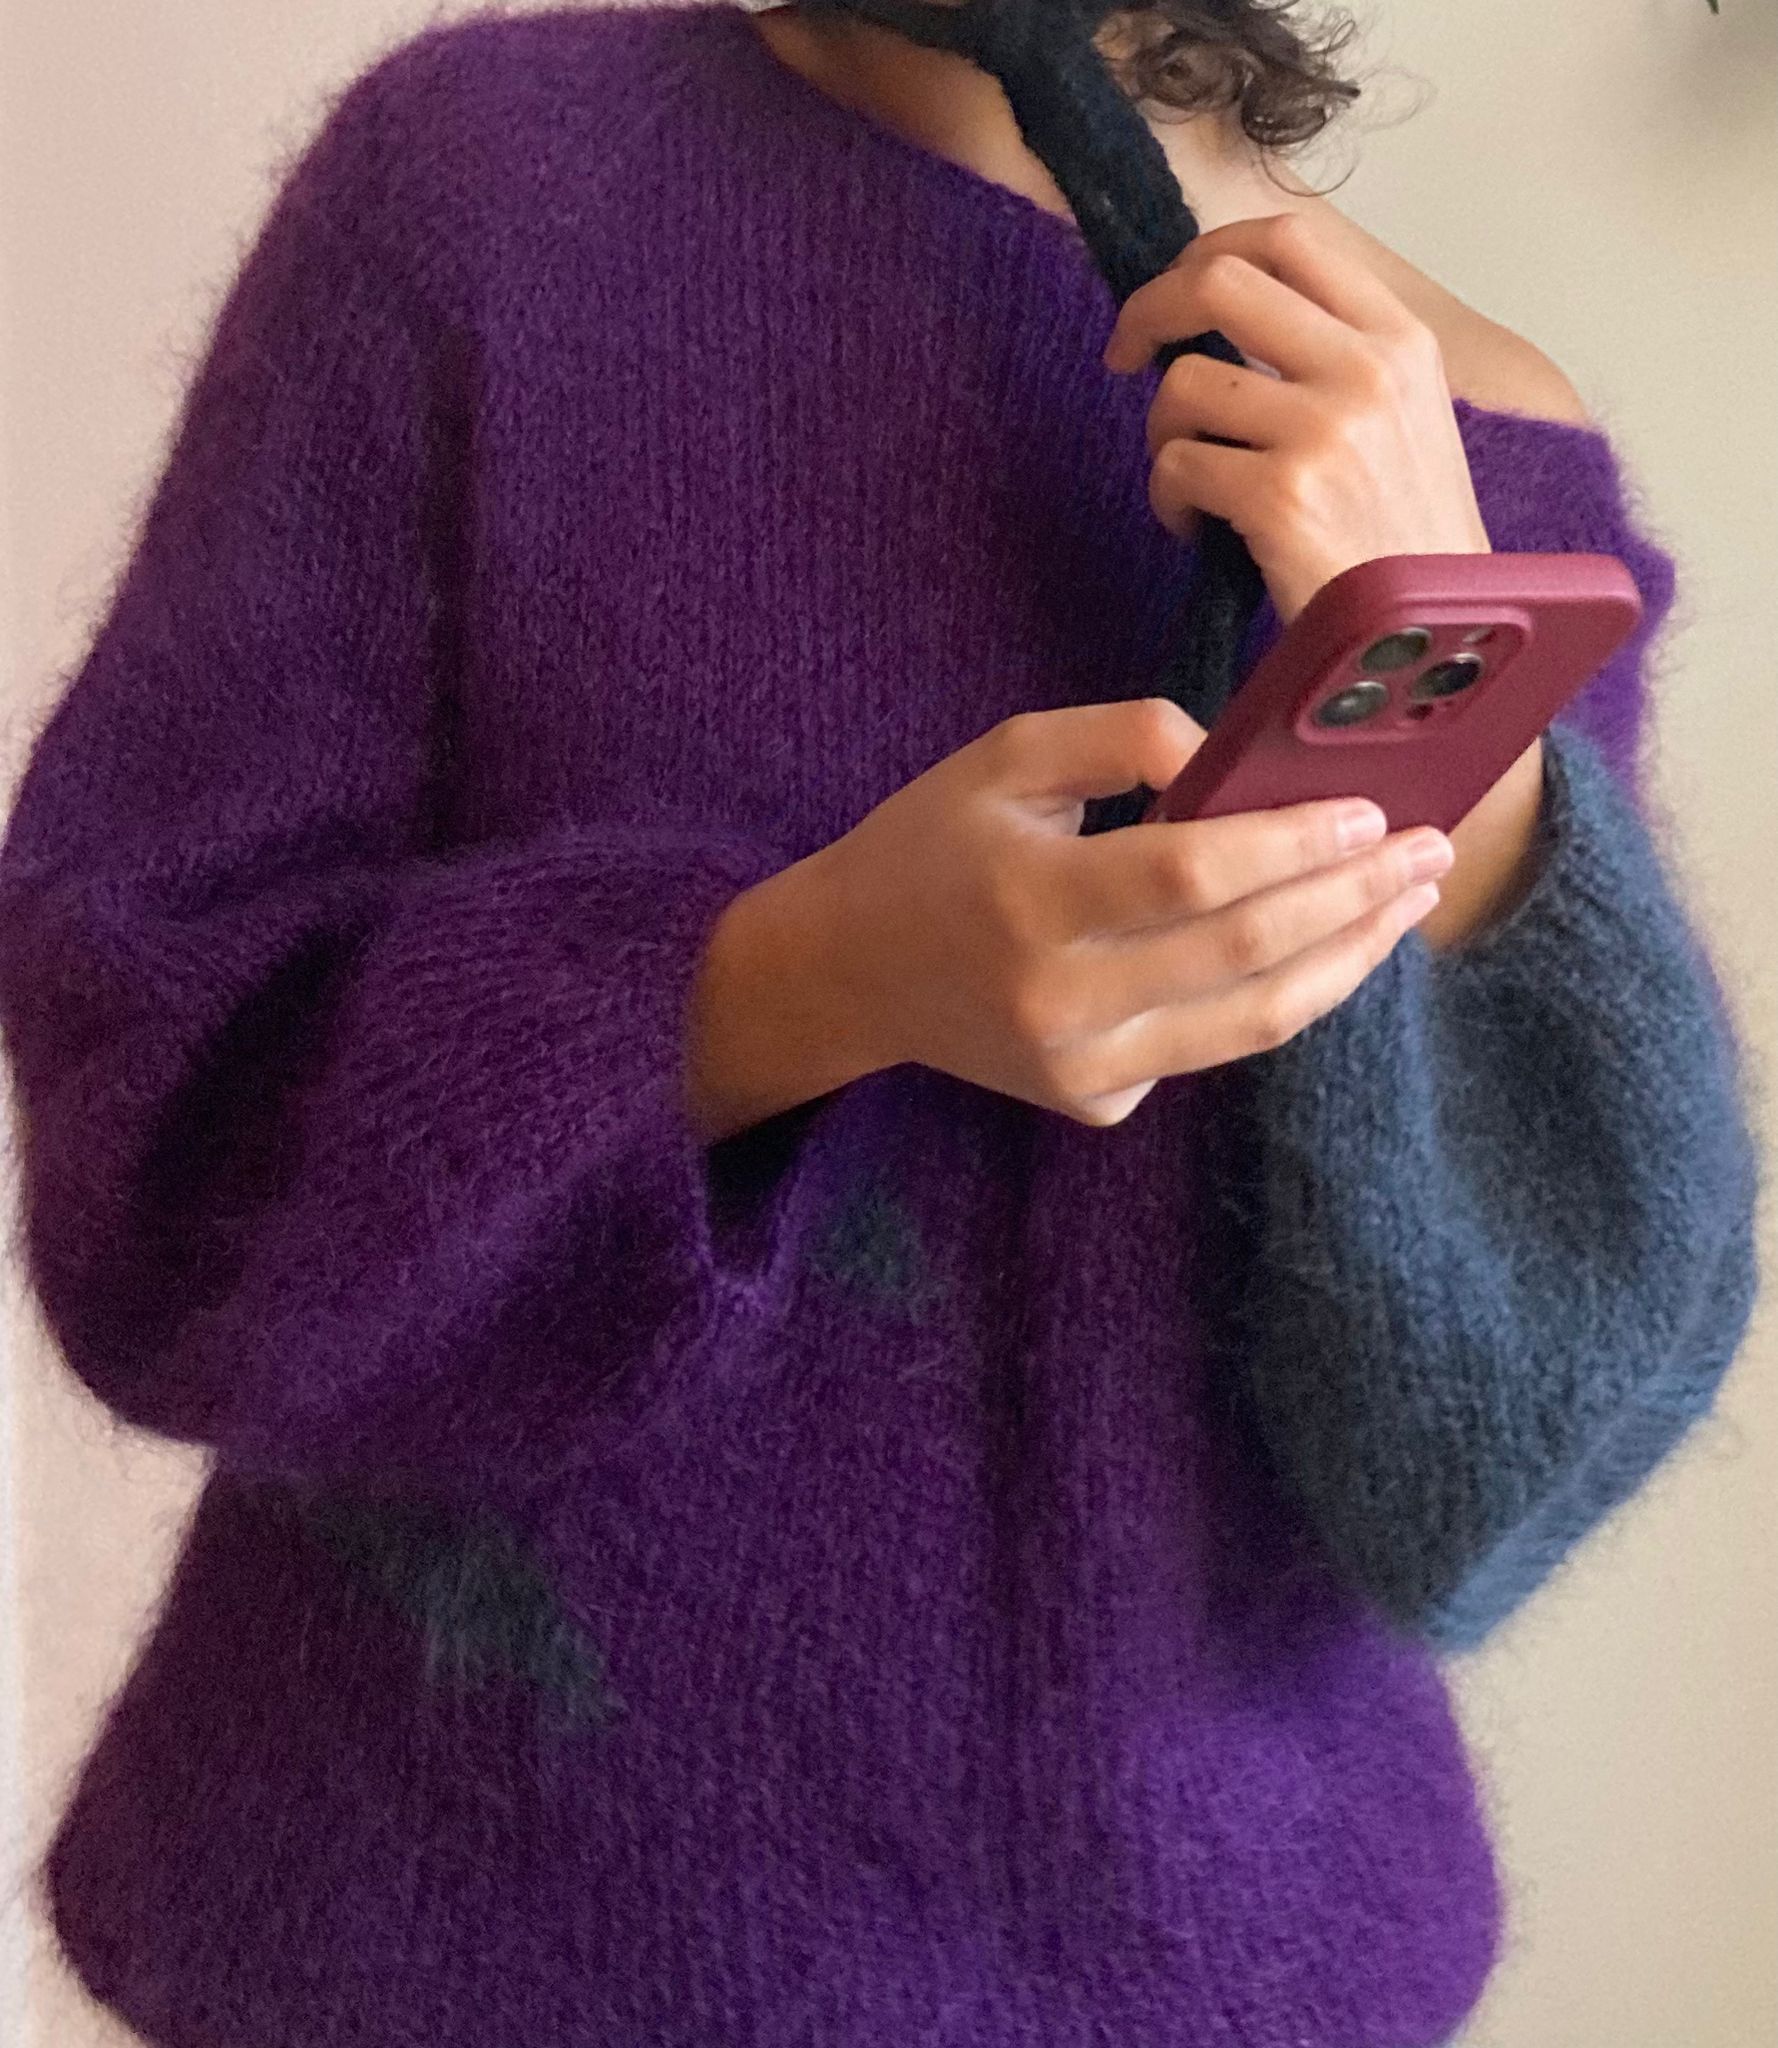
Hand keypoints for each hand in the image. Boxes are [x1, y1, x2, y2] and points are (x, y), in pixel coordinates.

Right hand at [800, 697, 1452, 1126]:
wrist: (851, 969)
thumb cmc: (932, 844)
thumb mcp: (1007, 754)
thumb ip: (1124, 735)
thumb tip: (1236, 760)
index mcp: (1029, 901)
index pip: (1193, 875)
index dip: (1293, 844)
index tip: (1370, 813)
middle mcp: (1058, 1001)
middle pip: (1246, 955)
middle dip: (1354, 900)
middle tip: (1428, 854)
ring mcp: (1079, 1068)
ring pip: (1253, 1023)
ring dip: (1348, 962)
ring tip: (1405, 907)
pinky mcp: (1095, 1103)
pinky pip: (1211, 1049)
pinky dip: (1273, 997)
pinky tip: (1315, 950)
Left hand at [1101, 211, 1491, 625]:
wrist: (1437, 639)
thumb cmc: (1406, 544)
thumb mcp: (1406, 422)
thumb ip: (1335, 360)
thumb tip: (1225, 316)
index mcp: (1402, 341)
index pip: (1290, 239)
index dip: (1210, 250)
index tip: (1177, 292)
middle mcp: (1367, 371)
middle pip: (1220, 280)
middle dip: (1150, 310)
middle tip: (1125, 355)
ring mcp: (1324, 431)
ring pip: (1183, 385)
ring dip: (1162, 436)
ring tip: (1193, 485)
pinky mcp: (1280, 498)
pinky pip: (1176, 468)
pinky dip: (1169, 501)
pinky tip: (1200, 531)